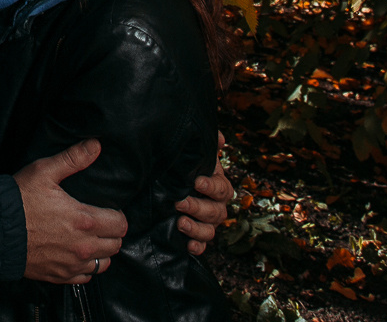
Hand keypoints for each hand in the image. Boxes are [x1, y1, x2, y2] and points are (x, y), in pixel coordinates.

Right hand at [15, 139, 126, 284]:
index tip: (108, 210)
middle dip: (112, 233)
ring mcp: (72, 264)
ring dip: (101, 252)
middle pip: (116, 245)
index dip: (118, 215)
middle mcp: (83, 247)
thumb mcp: (44, 172)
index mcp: (84, 220)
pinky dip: (86, 267)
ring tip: (90, 239)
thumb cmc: (19, 200)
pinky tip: (76, 254)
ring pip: (104, 263)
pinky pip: (86, 277)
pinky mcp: (60, 276)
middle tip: (99, 222)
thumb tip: (96, 145)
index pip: (120, 224)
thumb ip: (73, 159)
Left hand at [174, 131, 234, 255]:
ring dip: (197, 229)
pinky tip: (188, 245)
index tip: (197, 181)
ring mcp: (206, 222)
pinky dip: (197, 247)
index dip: (211, 187)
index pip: (222, 189)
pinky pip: (201, 245)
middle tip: (179, 202)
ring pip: (210, 231)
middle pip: (216, 212)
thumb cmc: (184, 165)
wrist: (165, 181)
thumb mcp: (193, 153)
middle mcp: (215, 205)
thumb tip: (221, 139)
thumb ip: (207, 145)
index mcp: (217, 185)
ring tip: (180, 223)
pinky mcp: (194, 234)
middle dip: (198, 208)